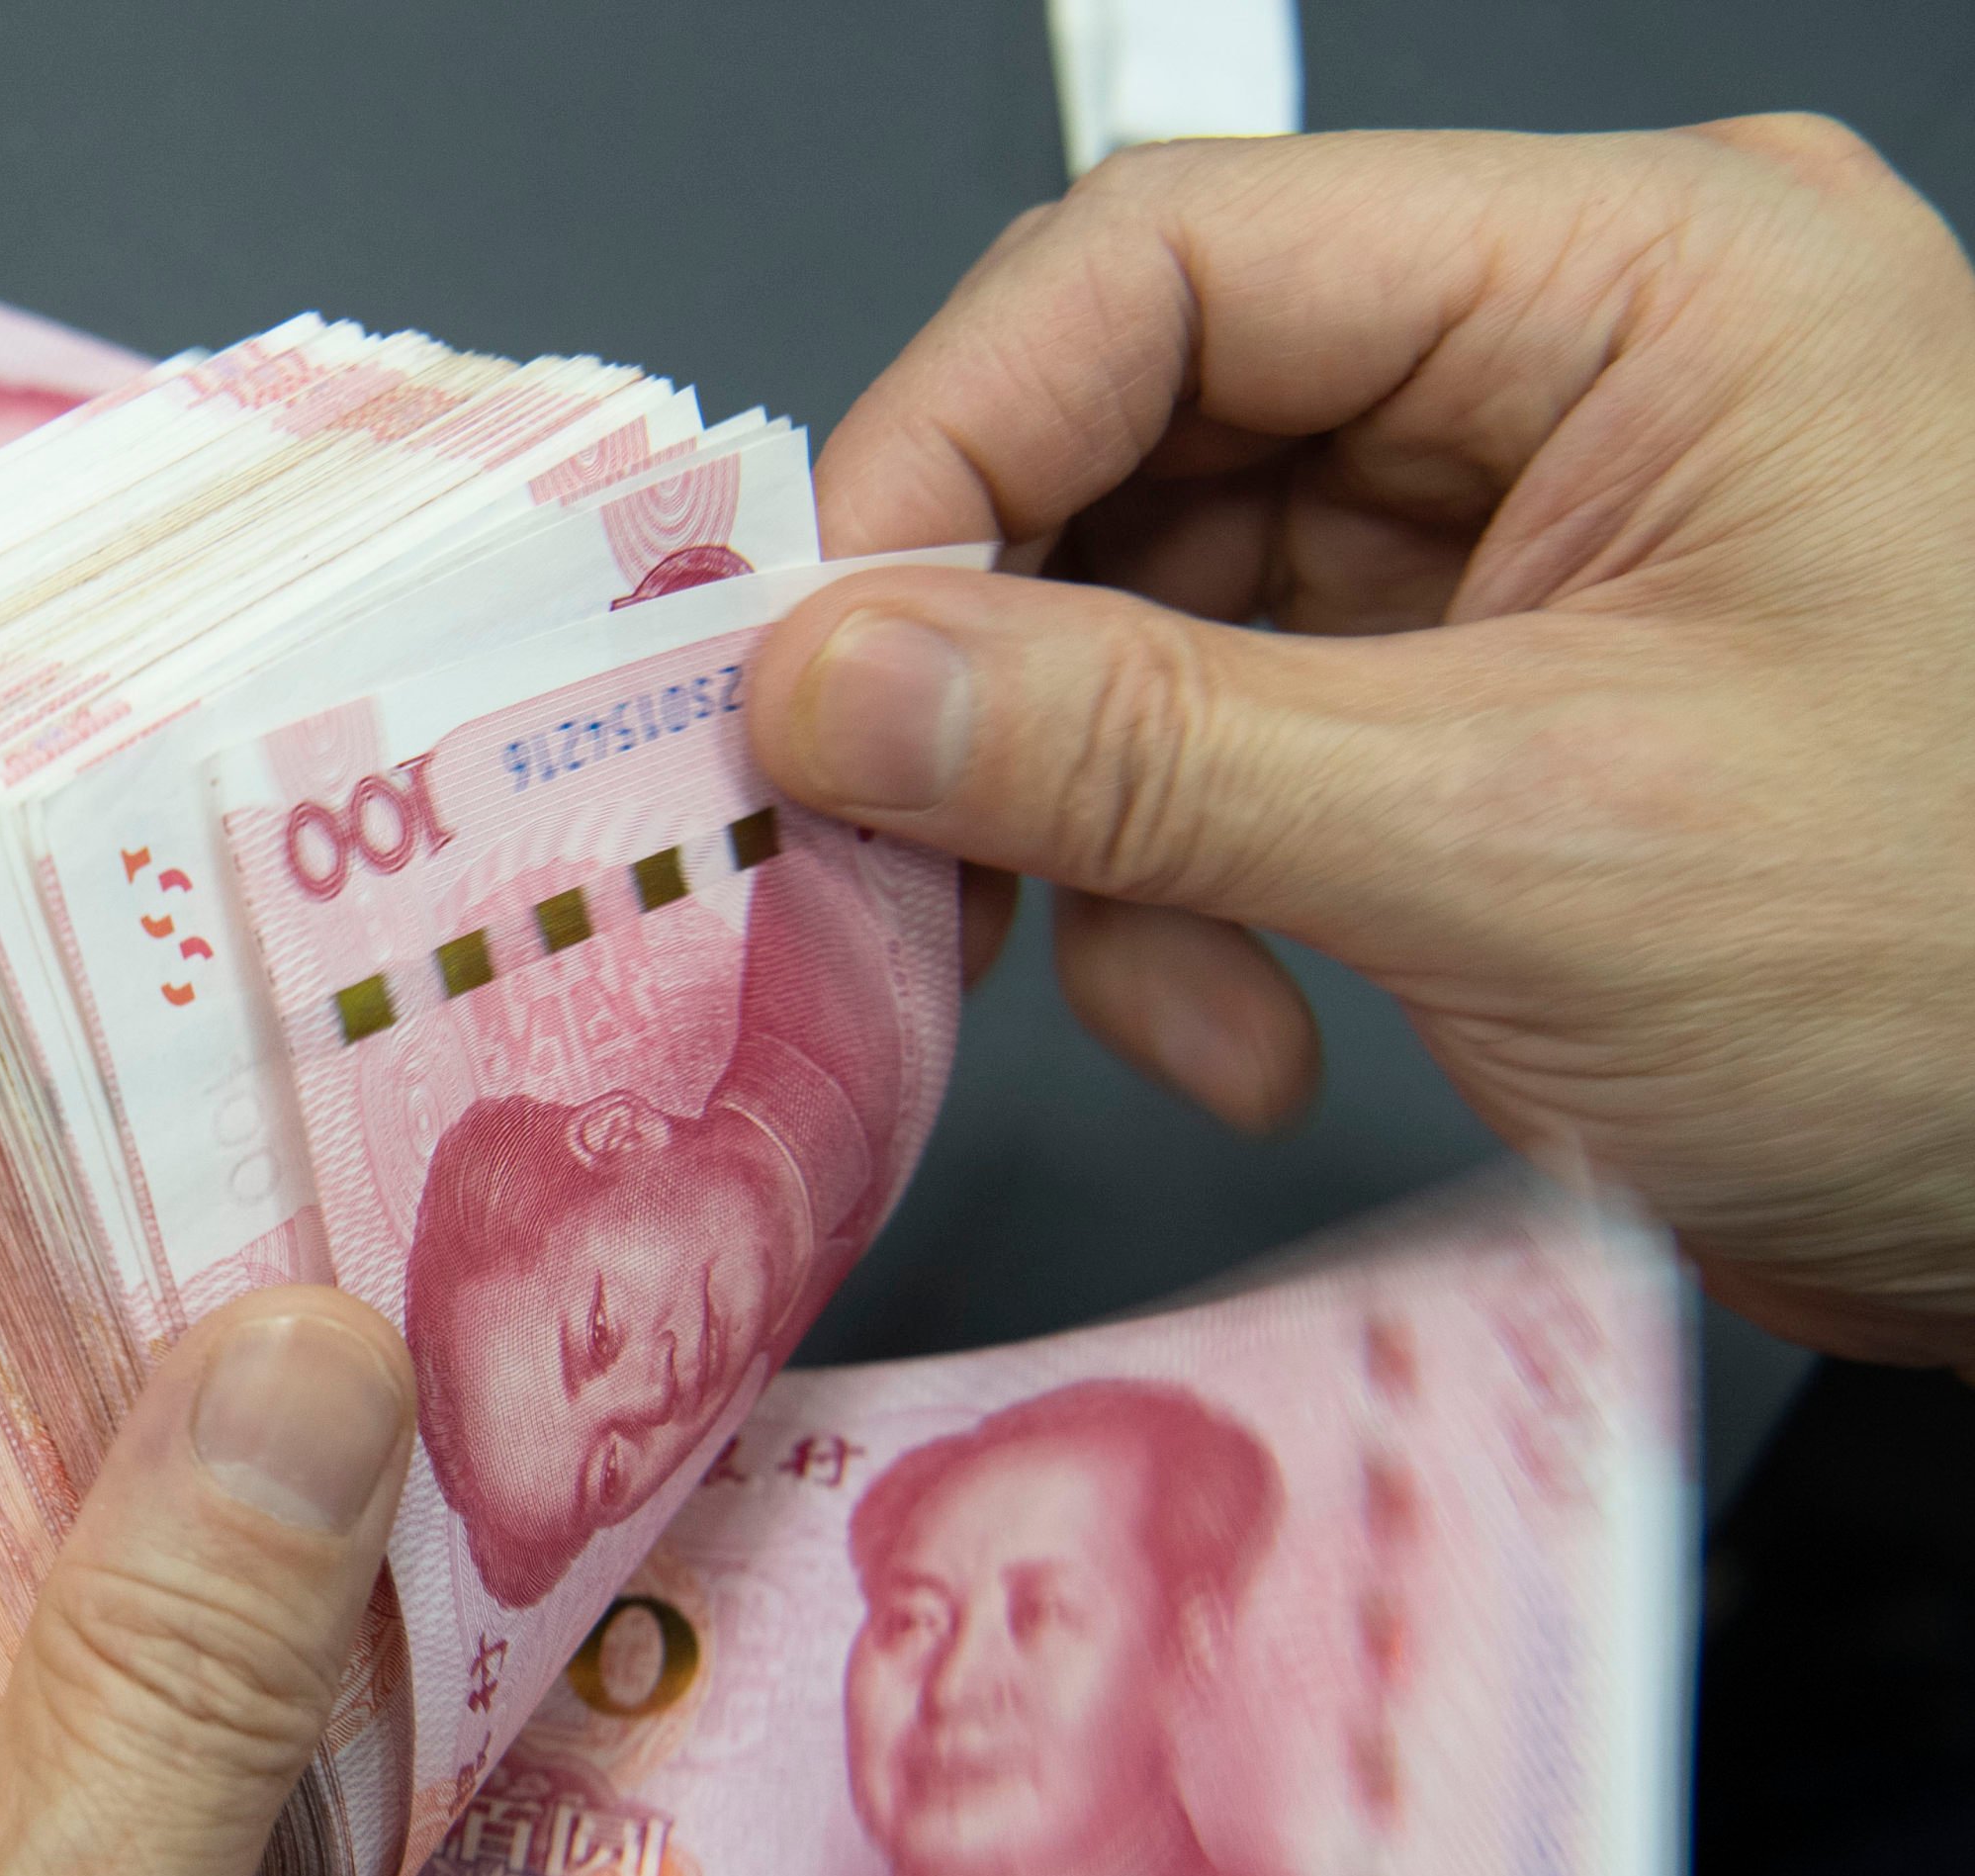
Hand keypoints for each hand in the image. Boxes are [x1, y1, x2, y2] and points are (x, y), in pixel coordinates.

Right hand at [744, 120, 1974, 1363]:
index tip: (813, 660)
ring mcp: (1529, 556)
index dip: (951, 447)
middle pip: (1137, 447)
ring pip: (1152, 629)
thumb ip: (1141, 744)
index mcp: (1639, 284)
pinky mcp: (1493, 721)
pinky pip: (1230, 763)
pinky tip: (1258, 1033)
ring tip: (1178, 1010)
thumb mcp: (1523, 840)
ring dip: (1103, 838)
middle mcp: (1572, 381)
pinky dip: (1189, 909)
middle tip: (900, 853)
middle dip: (1009, 679)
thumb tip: (831, 677)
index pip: (1170, 266)